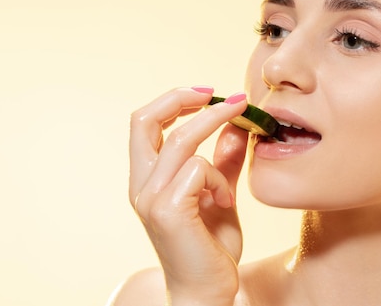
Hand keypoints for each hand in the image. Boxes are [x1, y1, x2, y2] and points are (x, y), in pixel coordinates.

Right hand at [129, 87, 248, 305]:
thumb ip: (225, 162)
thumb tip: (236, 127)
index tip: (210, 93)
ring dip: (217, 136)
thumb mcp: (220, 194)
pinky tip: (226, 202)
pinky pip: (199, 170)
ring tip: (240, 151)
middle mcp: (140, 185)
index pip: (143, 122)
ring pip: (181, 141)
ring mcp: (150, 198)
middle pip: (144, 119)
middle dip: (182, 98)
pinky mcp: (168, 211)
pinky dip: (220, 179)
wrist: (207, 293)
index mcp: (146, 178)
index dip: (174, 100)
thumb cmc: (211, 247)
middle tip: (222, 96)